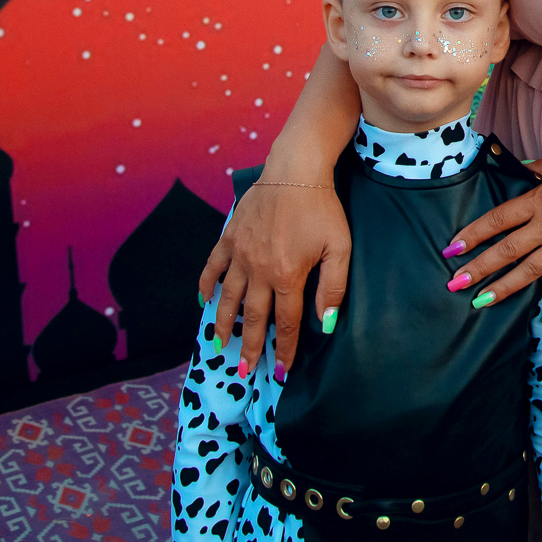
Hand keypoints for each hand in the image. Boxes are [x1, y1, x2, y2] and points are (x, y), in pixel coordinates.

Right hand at [197, 183, 350, 374]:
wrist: (295, 170)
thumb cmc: (322, 208)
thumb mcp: (338, 247)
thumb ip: (332, 287)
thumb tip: (326, 323)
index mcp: (288, 275)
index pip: (285, 322)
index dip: (284, 349)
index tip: (280, 371)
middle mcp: (259, 270)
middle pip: (254, 318)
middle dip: (251, 348)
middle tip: (246, 371)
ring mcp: (240, 254)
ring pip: (227, 299)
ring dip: (223, 325)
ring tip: (220, 346)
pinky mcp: (229, 238)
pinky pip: (213, 268)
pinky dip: (206, 286)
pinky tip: (203, 302)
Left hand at [443, 152, 541, 313]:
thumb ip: (539, 168)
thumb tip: (521, 168)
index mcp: (538, 201)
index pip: (498, 219)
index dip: (474, 233)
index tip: (453, 246)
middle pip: (506, 250)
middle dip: (479, 268)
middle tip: (456, 283)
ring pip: (530, 271)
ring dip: (504, 288)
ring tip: (482, 302)